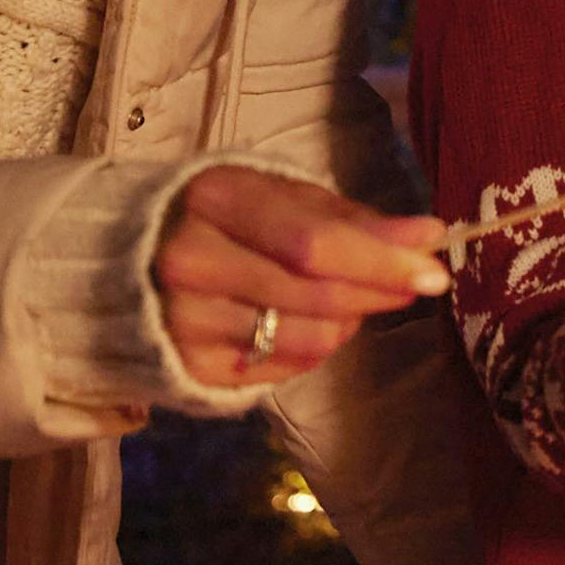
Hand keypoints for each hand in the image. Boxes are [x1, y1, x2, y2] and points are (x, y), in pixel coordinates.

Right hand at [152, 165, 452, 390]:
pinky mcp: (189, 367)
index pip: (313, 242)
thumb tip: (428, 236)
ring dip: (348, 320)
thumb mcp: (281, 196)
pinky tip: (304, 321)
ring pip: (308, 337)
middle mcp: (190, 262)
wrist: (129, 259)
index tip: (435, 268)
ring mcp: (183, 321)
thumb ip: (353, 218)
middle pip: (315, 294)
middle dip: (378, 291)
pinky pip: (286, 368)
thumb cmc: (225, 217)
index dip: (380, 260)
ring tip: (344, 297)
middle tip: (412, 284)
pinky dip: (314, 347)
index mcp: (215, 199)